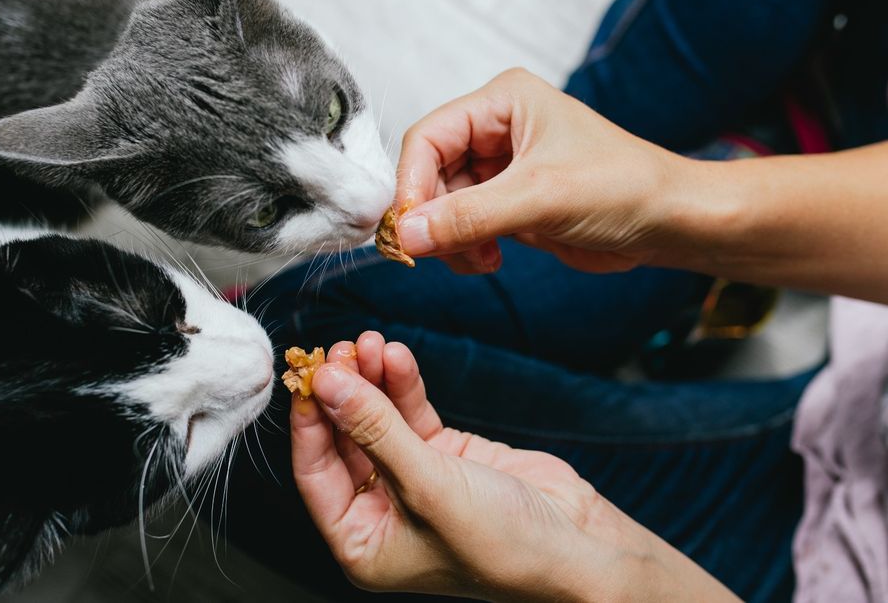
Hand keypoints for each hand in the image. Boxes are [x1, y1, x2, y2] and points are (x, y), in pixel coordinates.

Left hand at [290, 332, 736, 601]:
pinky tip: (397, 355)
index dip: (310, 421)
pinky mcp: (446, 455)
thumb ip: (375, 429)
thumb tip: (328, 384)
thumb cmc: (503, 546)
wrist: (579, 546)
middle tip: (342, 348)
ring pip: (377, 419)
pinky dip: (403, 384)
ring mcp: (413, 479)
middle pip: (344, 438)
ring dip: (372, 380)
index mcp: (362, 541)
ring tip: (371, 341)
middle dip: (343, 391)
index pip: (316, 472)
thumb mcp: (428, 486)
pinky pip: (412, 413)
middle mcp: (382, 512)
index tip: (308, 374)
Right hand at [393, 68, 690, 274]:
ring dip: (450, 238)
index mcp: (503, 101)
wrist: (670, 222)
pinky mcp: (509, 202)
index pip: (427, 137)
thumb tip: (407, 234)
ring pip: (442, 204)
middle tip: (437, 251)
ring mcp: (502, 167)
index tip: (408, 228)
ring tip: (479, 258)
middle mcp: (497, 129)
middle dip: (432, 217)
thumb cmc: (625, 187)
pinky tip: (490, 259)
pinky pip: (463, 225)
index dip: (411, 183)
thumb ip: (469, 215)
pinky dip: (466, 248)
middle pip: (429, 173)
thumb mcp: (540, 198)